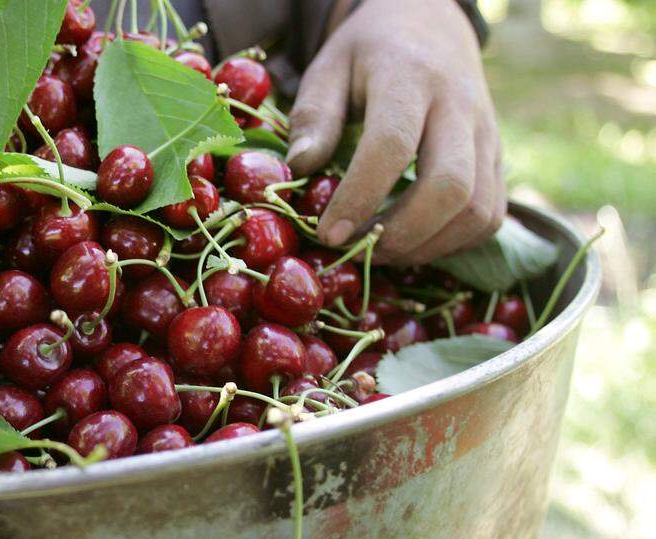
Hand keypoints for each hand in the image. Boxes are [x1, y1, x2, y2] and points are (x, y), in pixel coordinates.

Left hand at [286, 0, 504, 263]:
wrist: (429, 25)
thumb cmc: (368, 53)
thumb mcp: (328, 68)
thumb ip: (314, 116)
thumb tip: (300, 167)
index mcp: (409, 77)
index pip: (391, 146)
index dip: (360, 197)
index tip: (327, 233)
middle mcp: (459, 106)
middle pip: (451, 187)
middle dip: (402, 234)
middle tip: (358, 250)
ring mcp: (487, 134)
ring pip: (478, 210)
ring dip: (428, 246)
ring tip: (380, 251)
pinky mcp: (498, 158)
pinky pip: (491, 215)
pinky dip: (453, 243)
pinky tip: (412, 244)